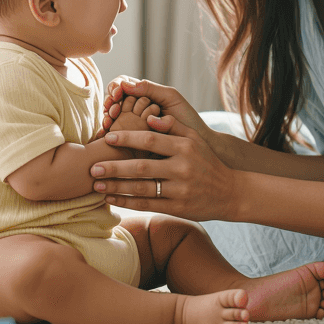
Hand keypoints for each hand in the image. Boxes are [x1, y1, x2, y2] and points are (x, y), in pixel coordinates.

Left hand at [91, 114, 237, 221]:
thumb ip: (172, 126)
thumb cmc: (207, 162)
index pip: (150, 141)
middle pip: (142, 167)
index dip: (127, 139)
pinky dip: (127, 202)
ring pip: (142, 189)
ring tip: (96, 184)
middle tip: (93, 166)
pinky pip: (148, 205)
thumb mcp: (195, 139)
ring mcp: (180, 190)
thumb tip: (148, 116)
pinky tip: (112, 199)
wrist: (230, 192)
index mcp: (185, 147)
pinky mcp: (178, 207)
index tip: (107, 137)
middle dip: (115, 167)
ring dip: (117, 187)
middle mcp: (183, 168)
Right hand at [99, 77, 214, 147]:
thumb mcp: (171, 98)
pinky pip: (116, 134)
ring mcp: (133, 125)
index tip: (117, 93)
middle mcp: (136, 109)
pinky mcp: (133, 142)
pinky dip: (108, 132)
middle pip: (114, 100)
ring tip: (110, 121)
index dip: (116, 87)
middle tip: (112, 109)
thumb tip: (125, 84)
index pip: (123, 85)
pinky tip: (106, 134)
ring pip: (112, 117)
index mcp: (145, 95)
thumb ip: (150, 89)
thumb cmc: (187, 119)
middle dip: (110, 102)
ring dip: (108, 117)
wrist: (198, 145)